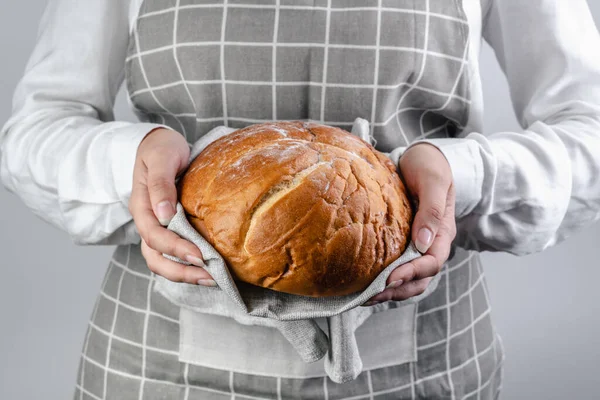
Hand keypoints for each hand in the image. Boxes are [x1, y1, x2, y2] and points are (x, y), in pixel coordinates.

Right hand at [128, 128, 215, 286]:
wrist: (159, 145)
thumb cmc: (161, 148)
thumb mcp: (161, 158)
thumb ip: (161, 185)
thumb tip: (164, 215)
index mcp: (141, 206)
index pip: (154, 235)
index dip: (175, 248)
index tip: (199, 255)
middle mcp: (147, 221)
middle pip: (156, 257)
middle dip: (181, 271)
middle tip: (210, 277)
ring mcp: (156, 228)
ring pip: (162, 261)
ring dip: (184, 274)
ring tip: (211, 280)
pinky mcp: (168, 229)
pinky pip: (172, 254)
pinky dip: (187, 265)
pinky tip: (208, 269)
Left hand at [364, 143, 455, 304]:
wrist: (421, 158)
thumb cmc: (428, 165)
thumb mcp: (433, 180)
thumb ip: (432, 210)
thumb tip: (423, 243)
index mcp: (443, 232)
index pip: (431, 263)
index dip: (411, 274)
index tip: (388, 279)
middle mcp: (432, 244)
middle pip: (420, 279)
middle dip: (396, 291)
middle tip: (369, 296)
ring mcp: (418, 246)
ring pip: (409, 279)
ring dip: (389, 291)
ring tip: (363, 297)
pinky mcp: (404, 244)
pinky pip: (397, 267)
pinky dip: (383, 280)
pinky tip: (364, 283)